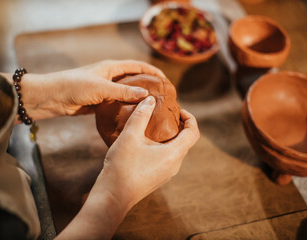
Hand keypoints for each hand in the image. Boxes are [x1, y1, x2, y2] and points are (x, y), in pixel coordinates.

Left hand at [3, 60, 164, 120]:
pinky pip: (117, 104)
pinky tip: (134, 117)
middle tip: (162, 97)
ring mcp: (105, 90)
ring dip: (137, 99)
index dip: (153, 71)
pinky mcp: (99, 102)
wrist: (51, 98)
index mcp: (111, 67)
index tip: (166, 81)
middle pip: (134, 79)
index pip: (138, 66)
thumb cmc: (74, 87)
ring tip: (151, 108)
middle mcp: (110, 77)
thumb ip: (123, 91)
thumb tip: (145, 95)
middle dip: (147, 86)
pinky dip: (126, 109)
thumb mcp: (101, 88)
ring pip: (126, 93)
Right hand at [56, 96, 198, 239]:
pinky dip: (162, 146)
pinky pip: (167, 158)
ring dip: (169, 136)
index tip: (177, 110)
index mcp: (174, 154)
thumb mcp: (130, 136)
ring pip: (175, 150)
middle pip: (185, 141)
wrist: (112, 197)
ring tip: (153, 126)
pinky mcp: (158, 178)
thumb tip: (150, 99)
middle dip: (178, 125)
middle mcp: (175, 165)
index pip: (194, 133)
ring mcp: (167, 173)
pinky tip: (144, 142)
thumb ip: (141, 115)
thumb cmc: (122, 166)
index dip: (190, 118)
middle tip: (163, 114)